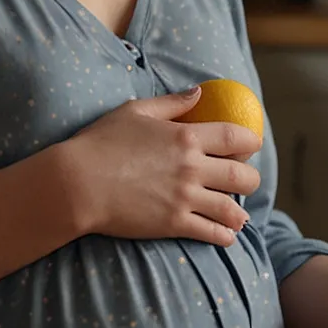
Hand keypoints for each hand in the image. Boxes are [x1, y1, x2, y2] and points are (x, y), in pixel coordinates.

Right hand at [63, 88, 263, 247]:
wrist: (77, 183)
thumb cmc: (100, 143)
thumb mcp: (135, 111)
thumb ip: (172, 103)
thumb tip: (199, 92)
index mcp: (186, 136)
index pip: (235, 138)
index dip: (250, 142)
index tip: (250, 146)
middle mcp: (192, 167)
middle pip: (242, 176)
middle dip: (250, 179)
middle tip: (243, 182)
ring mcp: (184, 197)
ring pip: (232, 209)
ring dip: (239, 213)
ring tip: (237, 216)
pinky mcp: (173, 224)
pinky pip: (212, 233)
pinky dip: (224, 235)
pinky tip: (225, 234)